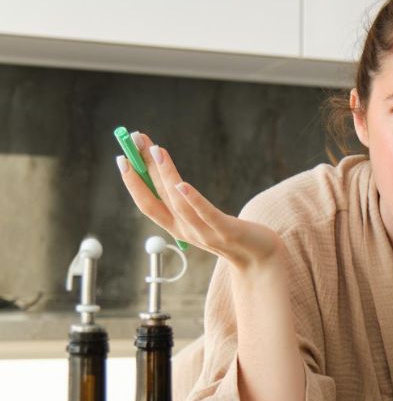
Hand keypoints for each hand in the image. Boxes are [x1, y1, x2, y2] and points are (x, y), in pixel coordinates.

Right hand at [116, 131, 281, 270]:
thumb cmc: (231, 234)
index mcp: (177, 228)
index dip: (132, 182)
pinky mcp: (226, 231)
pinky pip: (206, 214)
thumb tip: (168, 176)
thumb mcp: (203, 220)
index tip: (122, 158)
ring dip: (165, 175)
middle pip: (158, 199)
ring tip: (156, 149)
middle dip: (143, 170)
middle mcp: (186, 232)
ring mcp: (205, 233)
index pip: (146, 204)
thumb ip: (185, 205)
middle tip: (134, 141)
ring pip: (178, 203)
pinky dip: (192, 199)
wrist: (261, 259)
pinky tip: (181, 183)